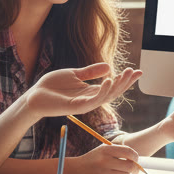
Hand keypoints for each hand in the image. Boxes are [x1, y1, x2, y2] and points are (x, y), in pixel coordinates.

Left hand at [27, 64, 141, 119]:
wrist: (35, 95)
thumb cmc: (52, 86)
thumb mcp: (74, 74)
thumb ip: (90, 72)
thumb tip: (108, 66)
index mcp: (91, 91)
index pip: (113, 86)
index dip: (126, 79)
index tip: (138, 71)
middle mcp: (91, 99)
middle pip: (114, 92)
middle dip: (126, 82)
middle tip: (136, 71)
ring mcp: (85, 104)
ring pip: (107, 96)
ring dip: (118, 86)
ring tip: (126, 74)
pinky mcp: (78, 107)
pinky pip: (94, 100)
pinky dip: (103, 90)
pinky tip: (109, 80)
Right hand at [67, 142, 141, 173]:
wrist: (74, 172)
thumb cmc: (92, 160)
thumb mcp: (103, 150)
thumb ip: (119, 152)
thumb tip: (136, 159)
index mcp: (106, 150)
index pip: (129, 152)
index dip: (135, 157)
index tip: (136, 160)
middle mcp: (105, 161)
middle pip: (130, 166)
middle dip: (135, 169)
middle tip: (134, 170)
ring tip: (117, 173)